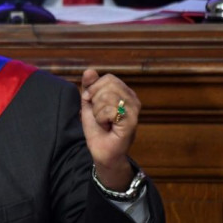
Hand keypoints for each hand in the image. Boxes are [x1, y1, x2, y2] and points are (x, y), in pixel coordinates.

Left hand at [80, 69, 138, 190]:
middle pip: (108, 85)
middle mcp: (133, 99)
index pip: (108, 78)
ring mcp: (134, 110)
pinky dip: (101, 119)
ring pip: (107, 96)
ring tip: (104, 121)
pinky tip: (107, 127)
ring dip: (98, 112)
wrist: (101, 151)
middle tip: (100, 115)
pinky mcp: (131, 121)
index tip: (93, 104)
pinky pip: (109, 110)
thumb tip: (89, 70)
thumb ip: (89, 87)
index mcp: (125, 93)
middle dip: (95, 100)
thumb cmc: (97, 128)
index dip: (94, 89)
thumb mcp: (89, 104)